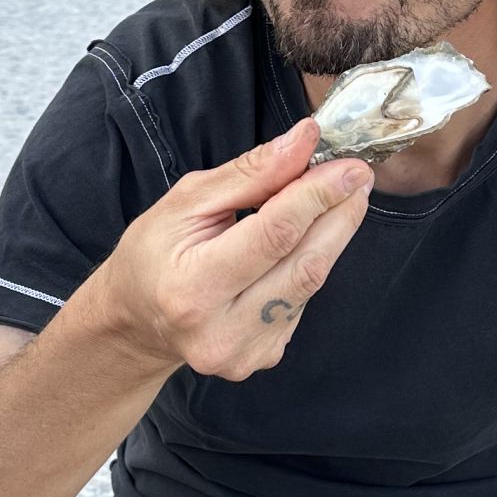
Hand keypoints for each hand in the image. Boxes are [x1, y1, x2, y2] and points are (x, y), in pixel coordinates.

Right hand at [95, 120, 372, 379]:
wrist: (137, 320)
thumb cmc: (153, 254)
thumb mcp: (187, 200)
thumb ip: (250, 173)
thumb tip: (304, 140)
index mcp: (192, 288)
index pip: (274, 235)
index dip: (317, 196)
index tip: (350, 166)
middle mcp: (220, 331)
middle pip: (305, 264)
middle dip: (339, 214)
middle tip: (358, 178)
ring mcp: (246, 352)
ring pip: (310, 284)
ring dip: (330, 237)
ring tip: (335, 201)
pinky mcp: (264, 357)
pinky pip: (302, 302)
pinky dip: (308, 265)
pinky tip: (301, 245)